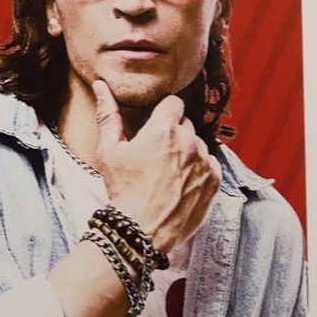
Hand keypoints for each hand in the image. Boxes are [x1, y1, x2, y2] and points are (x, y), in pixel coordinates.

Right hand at [93, 80, 220, 254]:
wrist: (142, 231)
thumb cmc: (123, 190)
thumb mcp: (108, 152)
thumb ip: (108, 115)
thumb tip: (101, 86)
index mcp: (163, 130)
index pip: (174, 102)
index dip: (164, 111)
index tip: (156, 123)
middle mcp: (189, 142)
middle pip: (186, 124)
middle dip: (173, 133)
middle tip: (157, 153)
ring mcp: (204, 162)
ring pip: (199, 145)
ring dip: (187, 152)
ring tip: (168, 172)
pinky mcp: (214, 181)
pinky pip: (210, 165)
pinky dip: (198, 170)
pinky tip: (181, 183)